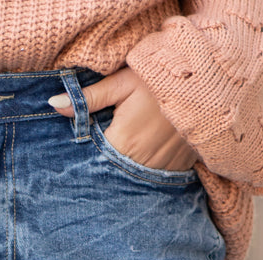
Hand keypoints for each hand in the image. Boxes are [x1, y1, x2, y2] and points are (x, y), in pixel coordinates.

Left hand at [49, 67, 195, 171]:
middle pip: (116, 174)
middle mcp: (144, 162)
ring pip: (138, 179)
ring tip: (133, 152)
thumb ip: (88, 99)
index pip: (97, 163)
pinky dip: (152, 169)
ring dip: (132, 171)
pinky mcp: (182, 166)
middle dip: (109, 167)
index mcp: (124, 142)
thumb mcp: (122, 82)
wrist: (209, 79)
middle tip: (108, 154)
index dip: (91, 158)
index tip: (88, 152)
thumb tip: (53, 104)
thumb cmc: (160, 76)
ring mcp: (165, 167)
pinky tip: (151, 155)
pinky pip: (161, 177)